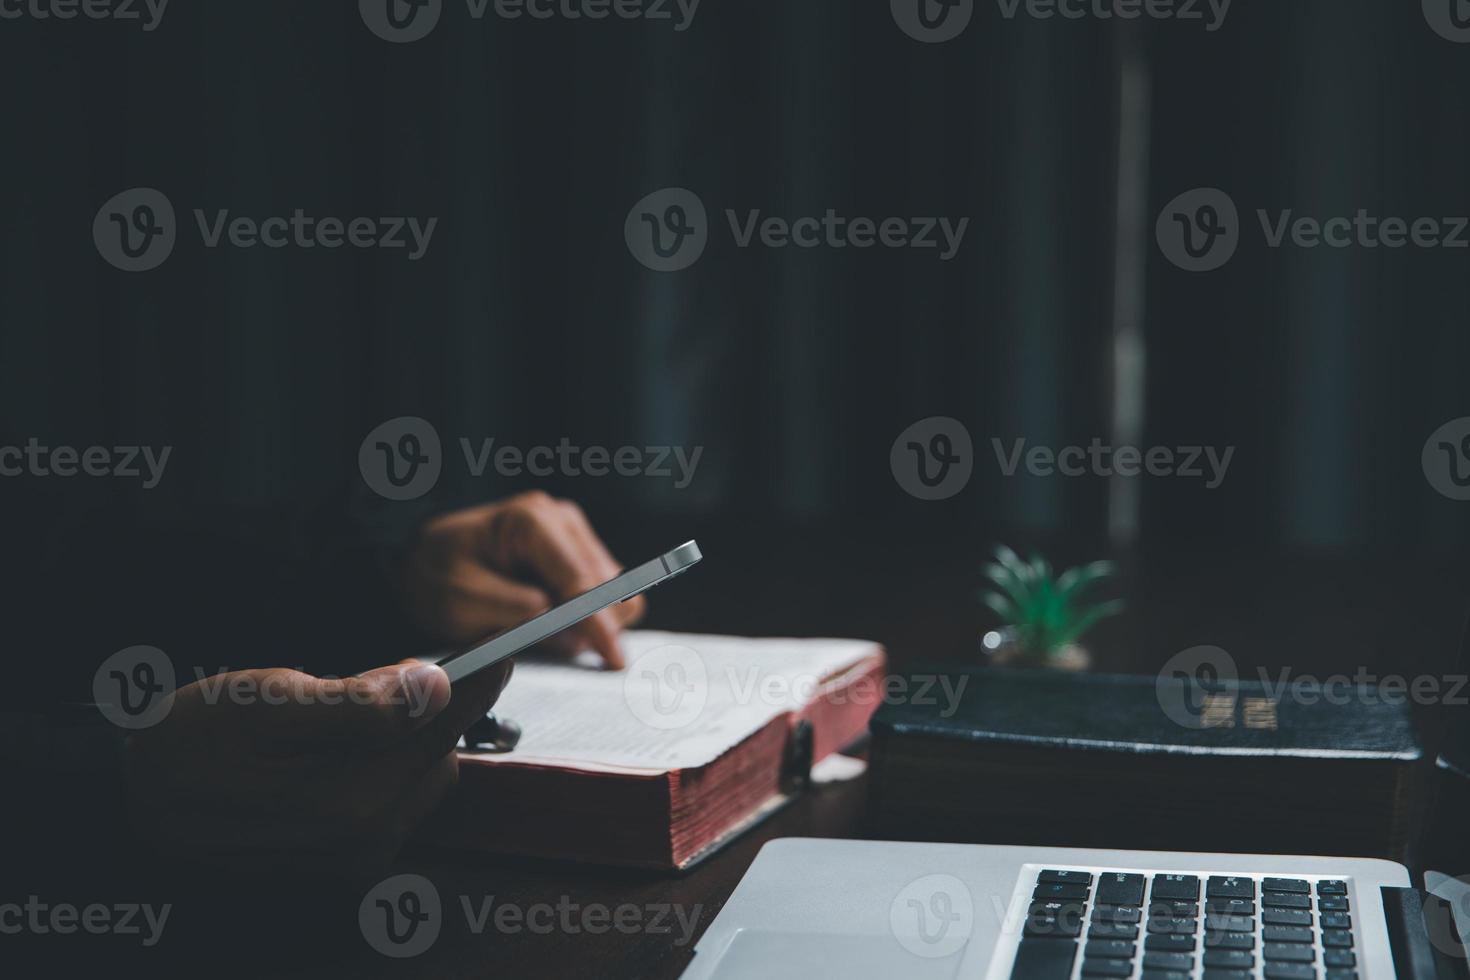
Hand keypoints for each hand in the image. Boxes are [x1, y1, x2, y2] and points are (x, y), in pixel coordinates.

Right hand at [123, 659, 510, 878]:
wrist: (125, 801)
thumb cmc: (188, 738)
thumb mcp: (265, 700)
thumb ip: (358, 701)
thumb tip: (434, 687)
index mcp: (350, 799)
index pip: (441, 728)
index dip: (475, 680)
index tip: (500, 647)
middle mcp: (363, 841)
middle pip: (438, 754)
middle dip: (427, 708)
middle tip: (393, 671)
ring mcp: (354, 861)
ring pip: (419, 778)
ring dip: (403, 739)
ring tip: (350, 711)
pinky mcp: (344, 867)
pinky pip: (393, 801)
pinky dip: (383, 767)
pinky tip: (337, 749)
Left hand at [399, 492, 645, 668]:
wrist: (425, 561)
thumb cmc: (438, 576)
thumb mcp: (461, 603)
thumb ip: (517, 616)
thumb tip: (572, 636)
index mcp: (530, 521)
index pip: (578, 578)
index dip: (598, 621)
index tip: (612, 657)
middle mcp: (561, 520)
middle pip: (608, 582)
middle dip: (597, 623)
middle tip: (566, 652)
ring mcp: (572, 535)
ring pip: (612, 589)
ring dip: (591, 621)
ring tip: (550, 637)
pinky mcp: (577, 554)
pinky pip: (601, 592)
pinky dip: (587, 616)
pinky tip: (556, 625)